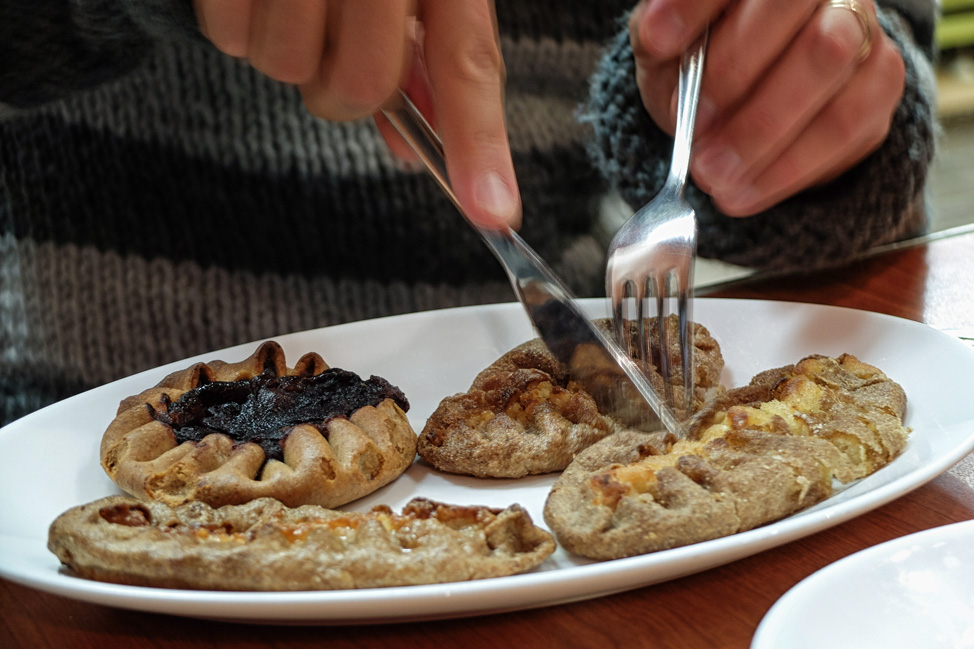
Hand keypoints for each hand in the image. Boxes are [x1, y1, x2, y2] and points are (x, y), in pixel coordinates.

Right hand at [194, 0, 520, 228]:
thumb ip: (427, 52)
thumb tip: (411, 148)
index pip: (467, 61)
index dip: (478, 144)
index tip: (494, 212)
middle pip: (360, 88)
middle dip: (350, 90)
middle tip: (342, 43)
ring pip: (288, 71)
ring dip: (292, 53)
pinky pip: (231, 39)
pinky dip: (241, 27)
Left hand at [629, 0, 904, 215]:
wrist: (753, 111)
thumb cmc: (702, 69)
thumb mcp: (667, 52)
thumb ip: (658, 37)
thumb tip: (656, 34)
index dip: (693, 5)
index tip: (657, 42)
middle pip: (787, 3)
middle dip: (732, 71)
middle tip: (693, 128)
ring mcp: (860, 24)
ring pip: (826, 58)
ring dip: (760, 128)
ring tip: (712, 174)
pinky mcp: (881, 80)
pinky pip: (845, 122)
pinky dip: (786, 167)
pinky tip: (743, 192)